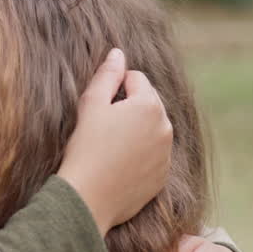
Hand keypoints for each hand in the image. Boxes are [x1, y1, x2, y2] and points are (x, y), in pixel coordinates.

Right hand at [57, 48, 172, 235]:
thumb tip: (118, 53)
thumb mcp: (91, 104)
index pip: (135, 79)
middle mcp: (165, 127)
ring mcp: (167, 154)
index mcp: (149, 106)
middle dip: (128, 107)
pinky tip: (118, 165)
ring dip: (135, 130)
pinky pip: (153, 154)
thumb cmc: (86, 148)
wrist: (88, 198)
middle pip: (147, 102)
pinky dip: (140, 154)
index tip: (99, 110)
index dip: (113, 89)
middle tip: (102, 128)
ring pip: (151, 128)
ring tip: (110, 147)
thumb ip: (107, 74)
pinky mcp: (162, 176)